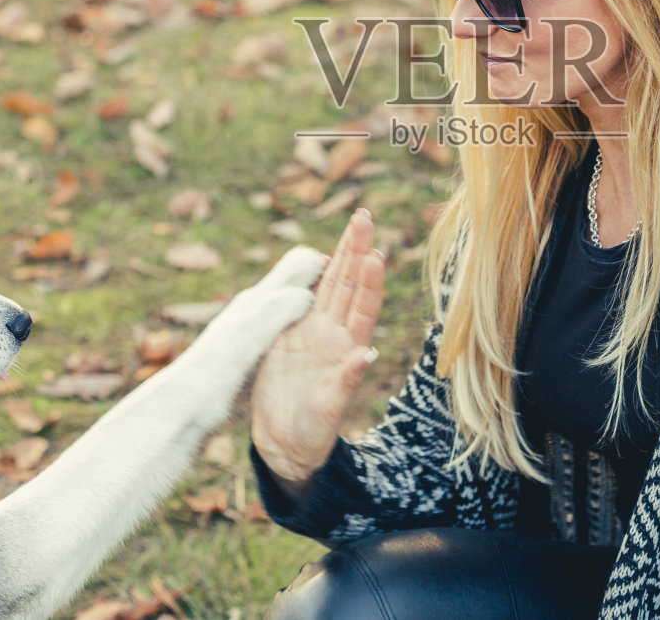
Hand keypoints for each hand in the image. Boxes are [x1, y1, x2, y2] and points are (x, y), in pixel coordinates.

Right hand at [251, 208, 384, 500]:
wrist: (285, 444)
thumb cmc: (313, 432)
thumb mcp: (330, 410)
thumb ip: (346, 381)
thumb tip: (369, 354)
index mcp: (347, 349)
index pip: (362, 307)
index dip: (369, 281)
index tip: (376, 253)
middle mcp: (332, 334)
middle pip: (347, 284)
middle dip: (356, 249)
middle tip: (365, 215)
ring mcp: (310, 332)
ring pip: (327, 285)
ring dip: (339, 255)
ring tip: (353, 223)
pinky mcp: (283, 335)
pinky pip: (297, 299)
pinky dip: (306, 277)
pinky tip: (315, 255)